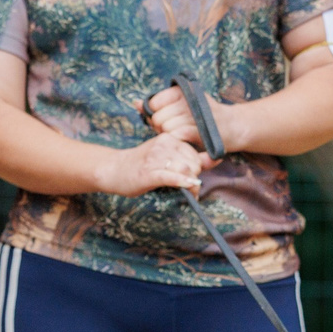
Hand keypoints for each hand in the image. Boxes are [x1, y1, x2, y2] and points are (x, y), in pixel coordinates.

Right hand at [93, 131, 212, 196]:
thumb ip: (193, 158)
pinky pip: (171, 177)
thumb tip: (218, 158)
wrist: (114, 170)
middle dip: (195, 178)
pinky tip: (189, 187)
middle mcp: (163, 145)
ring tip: (189, 193)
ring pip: (185, 171)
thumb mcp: (167, 157)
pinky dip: (183, 182)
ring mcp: (155, 158)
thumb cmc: (142, 165)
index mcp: (169, 138)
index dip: (198, 168)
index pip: (195, 153)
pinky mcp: (149, 172)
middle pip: (193, 163)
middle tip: (191, 189)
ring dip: (191, 186)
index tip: (193, 179)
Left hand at [142, 84, 237, 152]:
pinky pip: (178, 135)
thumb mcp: (179, 108)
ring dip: (171, 136)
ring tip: (182, 136)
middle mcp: (187, 97)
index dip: (155, 116)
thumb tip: (135, 103)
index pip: (153, 104)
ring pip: (166, 128)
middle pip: (158, 118)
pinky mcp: (200, 127)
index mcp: (181, 90)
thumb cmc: (202, 119)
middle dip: (162, 128)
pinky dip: (179, 141)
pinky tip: (185, 141)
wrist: (233, 126)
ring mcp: (194, 112)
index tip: (166, 121)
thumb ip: (156, 107)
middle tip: (175, 131)